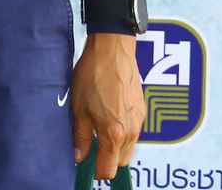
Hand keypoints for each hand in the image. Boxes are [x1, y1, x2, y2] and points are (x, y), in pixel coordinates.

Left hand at [71, 32, 141, 180]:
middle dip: (108, 160)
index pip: (109, 169)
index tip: (87, 167)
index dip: (97, 172)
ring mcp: (139, 121)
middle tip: (91, 147)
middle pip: (122, 161)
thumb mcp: (79, 108)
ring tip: (98, 128)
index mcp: (114, 134)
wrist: (113, 50)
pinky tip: (109, 116)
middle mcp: (131, 131)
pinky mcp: (143, 111)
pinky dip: (123, 132)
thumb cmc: (93, 75)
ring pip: (129, 147)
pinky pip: (134, 132)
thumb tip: (78, 156)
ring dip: (116, 146)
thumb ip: (80, 137)